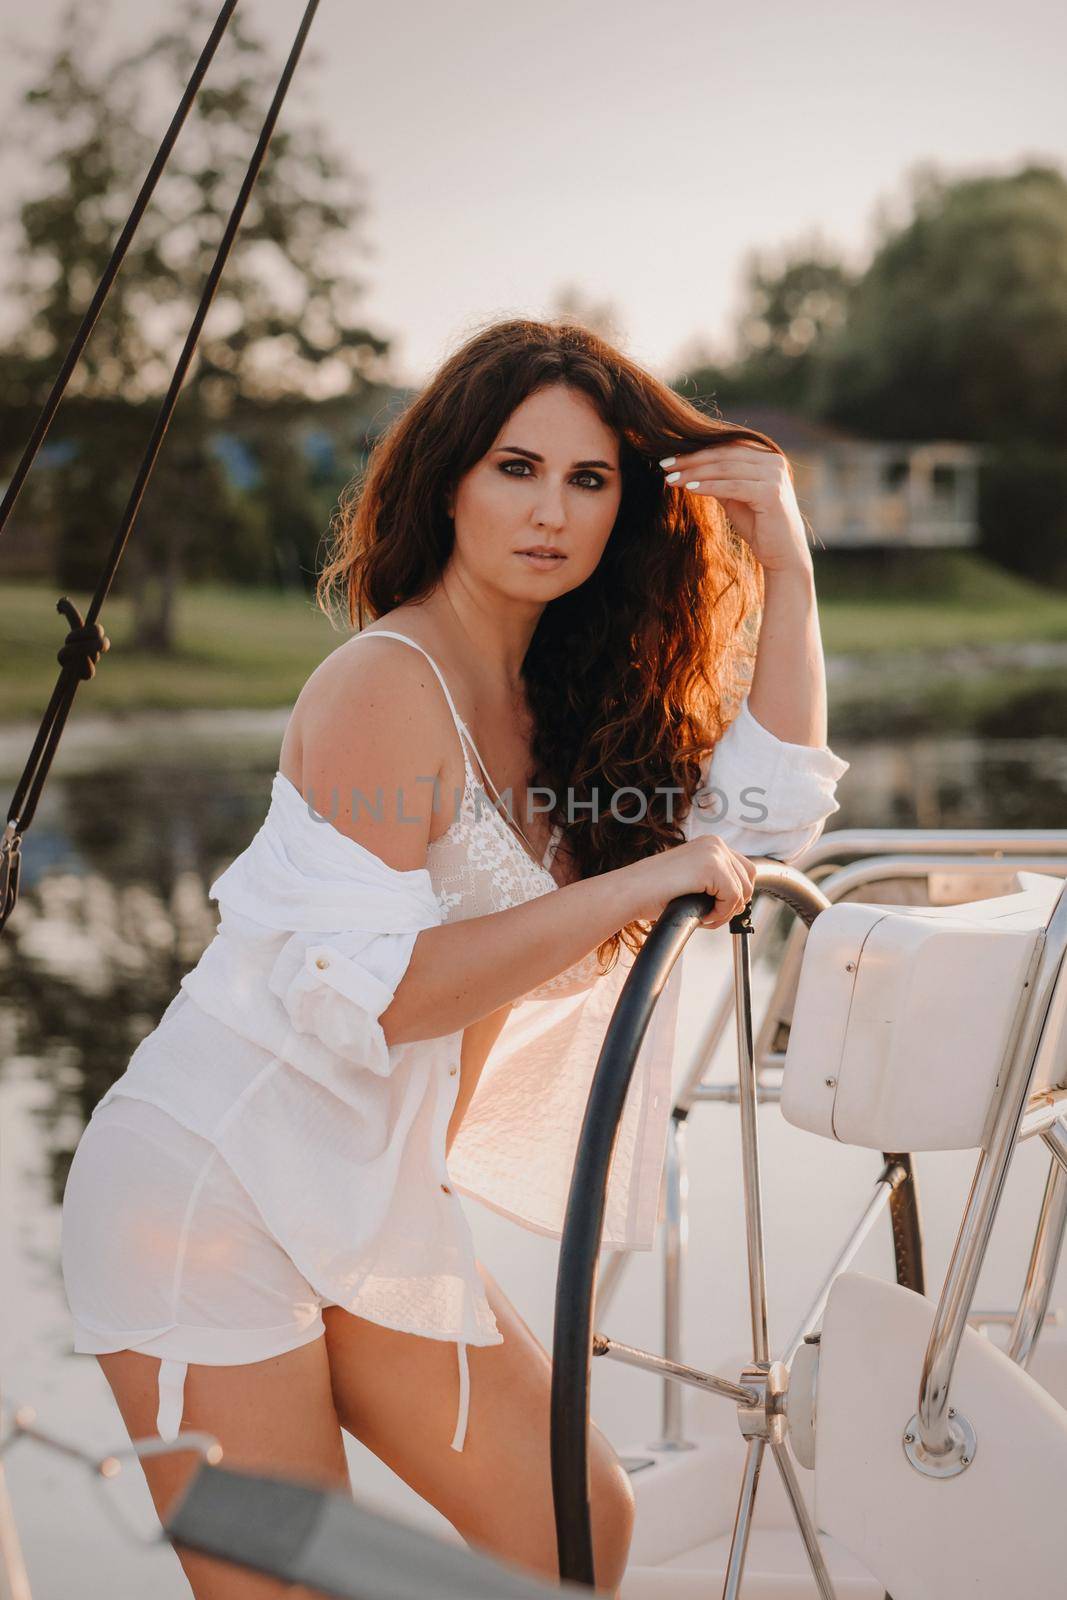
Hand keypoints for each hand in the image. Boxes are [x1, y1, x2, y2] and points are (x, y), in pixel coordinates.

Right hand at [627, 834, 757, 931]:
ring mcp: (714, 853)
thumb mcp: (692, 880)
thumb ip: (715, 881)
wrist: (631, 892)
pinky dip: (719, 914)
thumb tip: (741, 899)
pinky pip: (732, 899)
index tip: (716, 908)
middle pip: (749, 880)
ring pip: (742, 892)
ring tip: (702, 916)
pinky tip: (700, 915)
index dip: (735, 895)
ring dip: (724, 911)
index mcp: (711, 844)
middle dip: (733, 904)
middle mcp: (715, 843)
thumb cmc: (655, 892)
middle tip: (710, 916)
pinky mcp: (712, 867)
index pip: (745, 871)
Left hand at [660, 442, 812, 574]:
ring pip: (726, 468)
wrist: (783, 555)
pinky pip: (732, 486)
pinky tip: (689, 489)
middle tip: (664, 466)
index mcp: (766, 457)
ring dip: (695, 473)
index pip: (726, 447)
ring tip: (671, 479)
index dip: (697, 451)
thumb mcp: (734, 497)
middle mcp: (773, 461)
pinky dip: (709, 486)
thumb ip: (719, 479)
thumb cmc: (759, 527)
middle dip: (691, 460)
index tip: (670, 459)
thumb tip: (687, 468)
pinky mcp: (771, 493)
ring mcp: (774, 476)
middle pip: (724, 455)